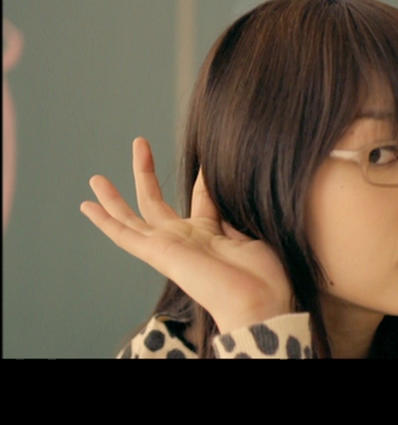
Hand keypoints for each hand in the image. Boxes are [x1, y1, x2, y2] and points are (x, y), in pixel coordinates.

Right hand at [80, 137, 292, 332]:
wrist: (258, 301)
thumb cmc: (264, 275)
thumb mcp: (250, 232)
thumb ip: (232, 210)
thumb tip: (228, 183)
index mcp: (211, 235)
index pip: (202, 199)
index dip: (203, 179)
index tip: (205, 160)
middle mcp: (185, 240)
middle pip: (157, 202)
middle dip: (146, 173)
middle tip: (140, 143)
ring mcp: (169, 247)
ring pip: (134, 217)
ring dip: (114, 197)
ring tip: (95, 177)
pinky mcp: (158, 254)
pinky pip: (125, 236)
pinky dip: (104, 221)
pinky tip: (87, 206)